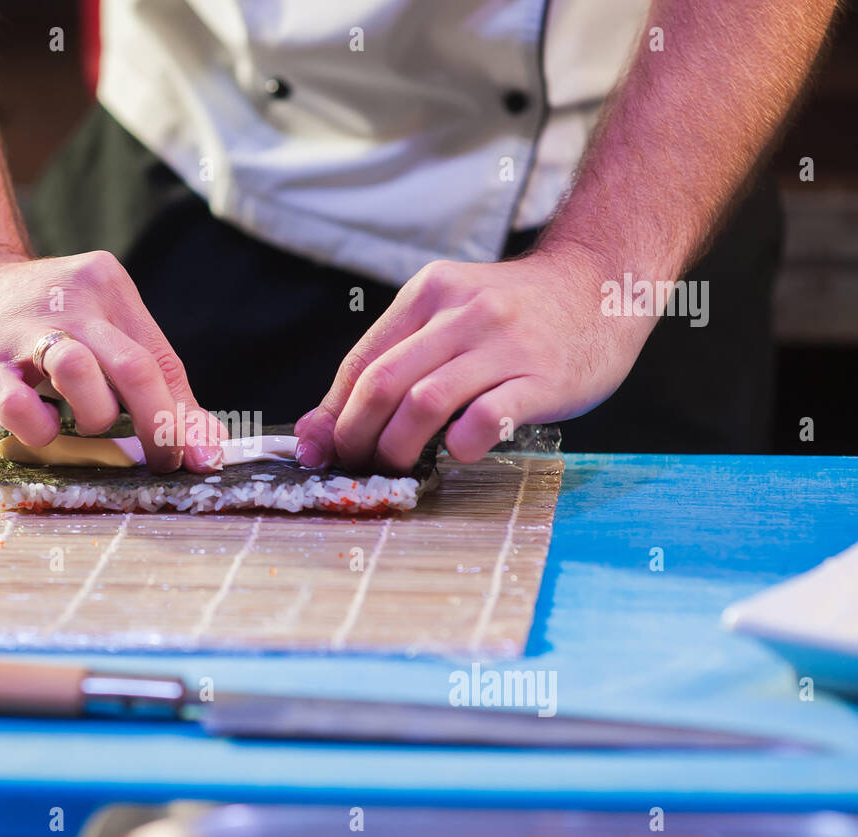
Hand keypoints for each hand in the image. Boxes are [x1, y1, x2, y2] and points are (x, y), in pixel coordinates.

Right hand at [0, 251, 224, 472]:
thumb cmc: (45, 326)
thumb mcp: (103, 336)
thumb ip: (156, 387)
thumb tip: (209, 450)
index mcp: (109, 287)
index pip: (162, 361)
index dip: (186, 418)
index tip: (201, 461)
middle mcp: (71, 299)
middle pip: (134, 367)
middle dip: (158, 427)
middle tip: (162, 462)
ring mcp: (23, 329)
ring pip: (79, 372)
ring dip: (95, 415)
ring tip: (84, 421)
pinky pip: (20, 405)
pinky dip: (41, 428)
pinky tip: (41, 423)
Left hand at [294, 250, 653, 470]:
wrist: (605, 282)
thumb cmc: (517, 314)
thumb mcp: (450, 316)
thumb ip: (395, 361)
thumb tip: (321, 428)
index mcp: (429, 293)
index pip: (361, 362)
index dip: (332, 416)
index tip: (318, 451)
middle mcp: (463, 311)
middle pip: (383, 383)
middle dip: (357, 436)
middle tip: (358, 466)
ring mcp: (505, 341)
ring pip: (425, 400)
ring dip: (398, 447)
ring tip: (399, 467)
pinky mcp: (545, 375)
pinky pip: (488, 415)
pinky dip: (461, 443)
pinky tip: (459, 451)